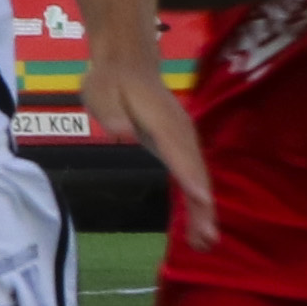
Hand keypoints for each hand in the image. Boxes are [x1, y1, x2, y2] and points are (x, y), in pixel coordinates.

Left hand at [83, 45, 214, 244]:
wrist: (128, 63)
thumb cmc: (110, 80)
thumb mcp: (99, 91)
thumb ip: (111, 112)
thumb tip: (120, 131)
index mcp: (161, 120)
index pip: (177, 150)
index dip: (189, 173)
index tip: (200, 198)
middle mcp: (180, 132)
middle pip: (194, 170)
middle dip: (202, 205)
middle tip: (207, 238)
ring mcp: (184, 139)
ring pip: (198, 177)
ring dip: (204, 210)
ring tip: (206, 242)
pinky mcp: (181, 148)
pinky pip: (193, 176)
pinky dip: (198, 201)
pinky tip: (199, 227)